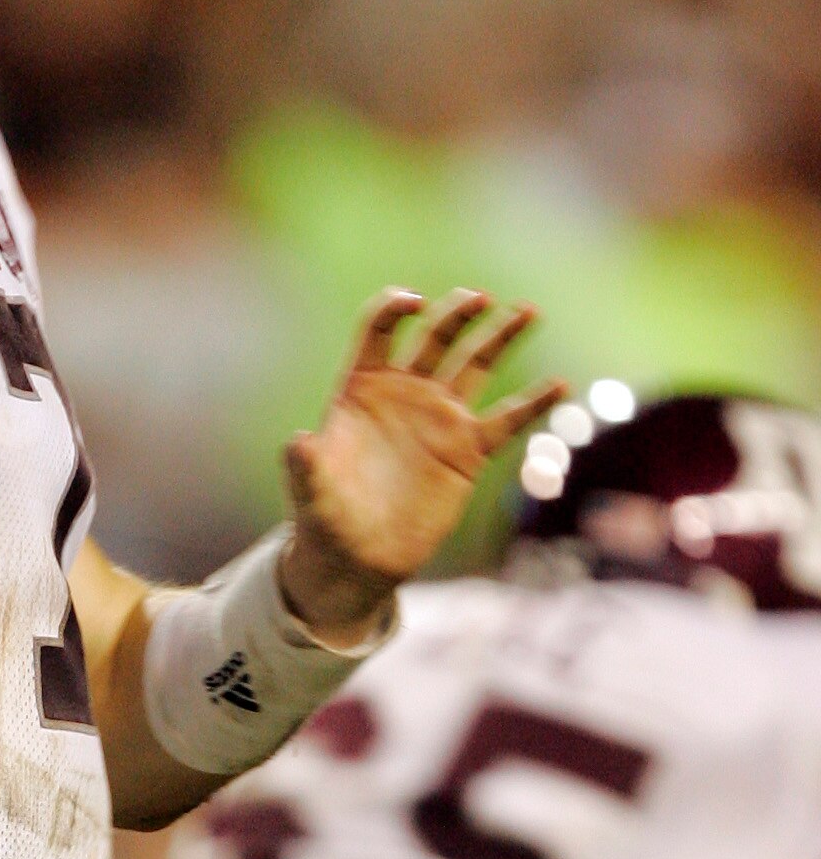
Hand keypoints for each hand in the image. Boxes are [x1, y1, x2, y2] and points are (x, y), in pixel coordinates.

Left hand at [281, 291, 563, 642]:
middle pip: (436, 336)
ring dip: (502, 335)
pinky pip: (507, 420)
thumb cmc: (323, 520)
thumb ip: (304, 466)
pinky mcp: (467, 451)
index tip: (415, 304)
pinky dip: (533, 403)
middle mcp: (404, 393)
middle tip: (481, 298)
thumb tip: (297, 442)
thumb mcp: (308, 493)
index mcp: (361, 389)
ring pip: (476, 364)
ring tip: (529, 310)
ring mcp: (439, 418)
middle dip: (458, 313)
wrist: (357, 560)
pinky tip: (560, 384)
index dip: (394, 308)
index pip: (379, 330)